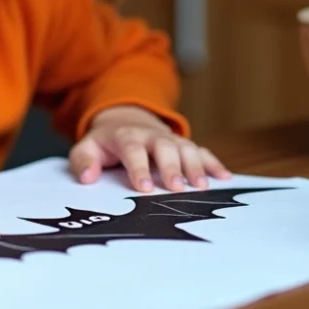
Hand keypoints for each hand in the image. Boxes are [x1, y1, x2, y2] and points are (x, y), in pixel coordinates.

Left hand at [68, 105, 230, 191]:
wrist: (124, 120)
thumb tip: (87, 178)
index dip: (139, 168)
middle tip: (177, 189)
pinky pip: (201, 151)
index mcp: (126, 136)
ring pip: (185, 148)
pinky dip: (213, 163)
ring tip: (202, 187)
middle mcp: (151, 135)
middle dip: (171, 167)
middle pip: (164, 147)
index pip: (133, 150)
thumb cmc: (105, 143)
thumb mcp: (86, 148)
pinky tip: (225, 177)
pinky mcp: (183, 145)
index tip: (145, 188)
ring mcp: (170, 139)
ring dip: (195, 166)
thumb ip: (83, 162)